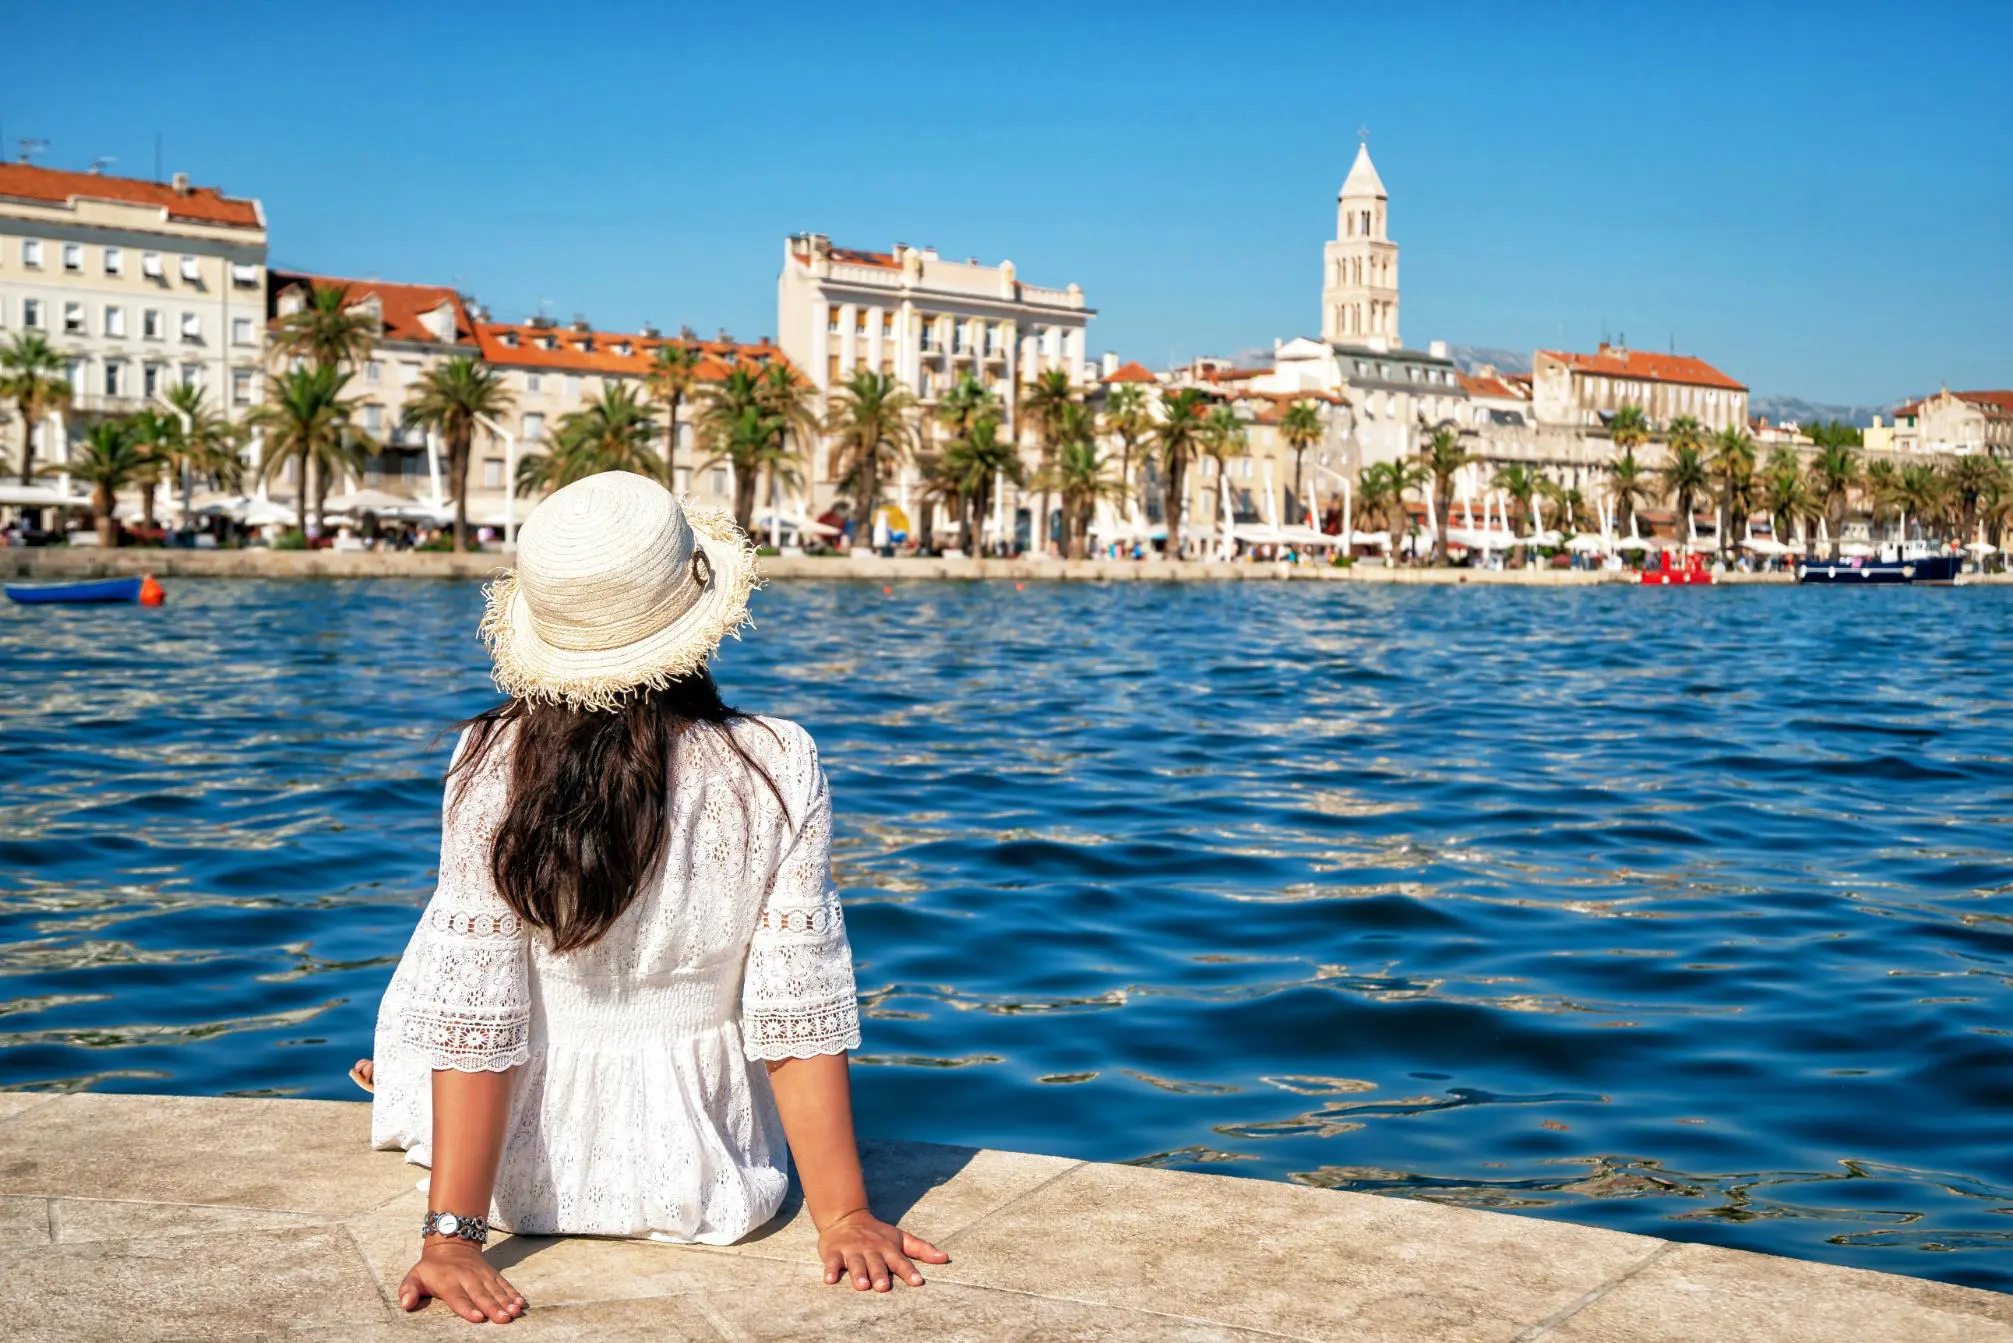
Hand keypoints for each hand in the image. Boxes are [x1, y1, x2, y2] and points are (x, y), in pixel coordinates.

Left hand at [398, 1240, 526, 1323]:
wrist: (451, 1242)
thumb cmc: (431, 1268)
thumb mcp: (414, 1276)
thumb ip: (408, 1290)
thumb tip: (405, 1304)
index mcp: (448, 1283)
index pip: (458, 1298)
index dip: (468, 1308)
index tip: (478, 1317)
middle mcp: (467, 1279)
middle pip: (481, 1295)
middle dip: (493, 1307)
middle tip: (504, 1318)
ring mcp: (481, 1275)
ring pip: (495, 1289)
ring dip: (506, 1301)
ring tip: (515, 1312)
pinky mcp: (491, 1274)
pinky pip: (504, 1283)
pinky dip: (513, 1292)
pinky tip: (520, 1302)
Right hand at [816, 1209, 948, 1291]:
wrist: (846, 1217)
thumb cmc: (877, 1234)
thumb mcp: (900, 1238)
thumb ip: (922, 1249)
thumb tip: (946, 1257)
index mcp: (887, 1248)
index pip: (900, 1261)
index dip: (909, 1271)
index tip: (918, 1281)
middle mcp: (871, 1249)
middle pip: (877, 1264)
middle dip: (880, 1274)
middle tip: (884, 1287)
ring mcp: (852, 1251)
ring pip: (856, 1264)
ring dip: (858, 1274)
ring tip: (862, 1285)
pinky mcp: (834, 1252)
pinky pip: (831, 1262)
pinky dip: (830, 1270)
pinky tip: (829, 1280)